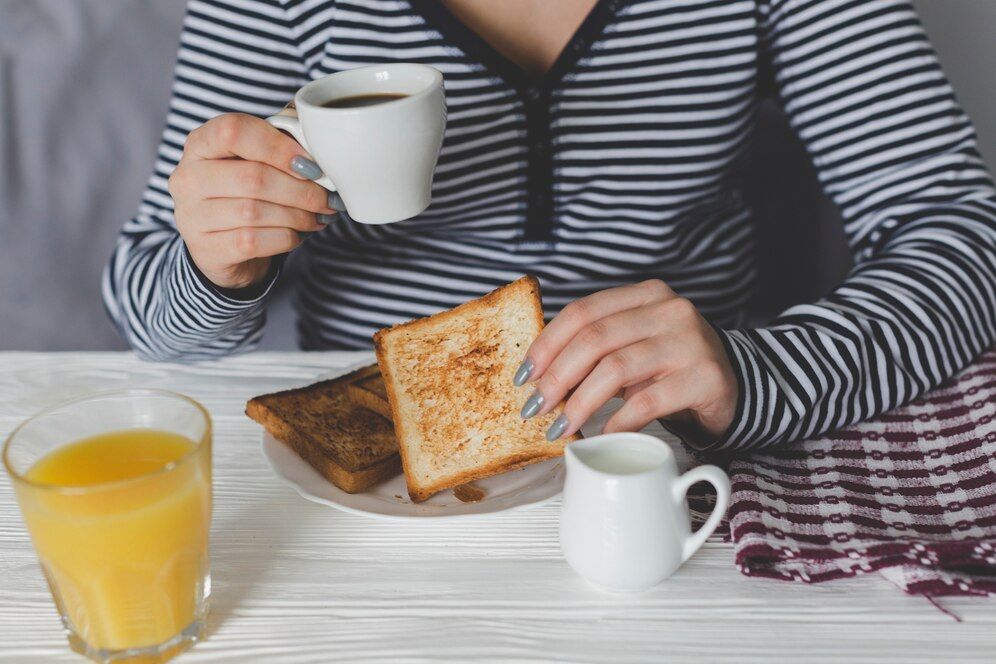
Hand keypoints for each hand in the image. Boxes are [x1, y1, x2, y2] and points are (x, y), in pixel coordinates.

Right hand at [169, 113, 336, 289]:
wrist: (225, 246)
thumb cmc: (247, 194)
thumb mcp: (258, 160)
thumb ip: (281, 140)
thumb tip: (319, 134)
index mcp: (201, 143)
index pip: (234, 130)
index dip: (279, 146)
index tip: (312, 164)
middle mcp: (188, 177)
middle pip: (252, 177)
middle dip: (301, 190)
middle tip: (328, 198)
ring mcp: (192, 216)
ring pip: (254, 212)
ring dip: (298, 215)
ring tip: (319, 216)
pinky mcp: (206, 249)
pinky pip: (253, 241)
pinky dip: (285, 238)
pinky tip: (298, 234)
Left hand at [515, 280, 737, 441]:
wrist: (736, 386)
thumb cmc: (670, 369)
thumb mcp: (633, 347)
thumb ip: (596, 348)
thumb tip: (536, 375)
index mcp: (645, 295)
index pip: (583, 312)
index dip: (546, 344)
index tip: (524, 375)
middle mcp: (669, 310)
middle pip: (595, 339)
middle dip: (556, 377)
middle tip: (536, 408)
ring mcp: (690, 341)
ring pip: (617, 368)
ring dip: (580, 403)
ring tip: (561, 427)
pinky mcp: (706, 376)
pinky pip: (648, 401)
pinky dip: (618, 422)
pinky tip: (602, 436)